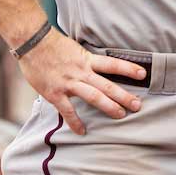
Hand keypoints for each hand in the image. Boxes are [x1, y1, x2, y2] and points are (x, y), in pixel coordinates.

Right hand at [16, 29, 145, 134]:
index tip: (143, 74)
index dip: (129, 69)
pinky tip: (83, 131)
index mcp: (87, 59)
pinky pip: (67, 111)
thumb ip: (86, 60)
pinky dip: (75, 122)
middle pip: (108, 85)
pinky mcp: (55, 93)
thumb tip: (98, 66)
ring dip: (109, 107)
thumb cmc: (53, 45)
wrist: (32, 42)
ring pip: (93, 97)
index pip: (113, 64)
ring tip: (121, 115)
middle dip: (124, 96)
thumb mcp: (76, 48)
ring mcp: (69, 83)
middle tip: (138, 105)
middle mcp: (81, 72)